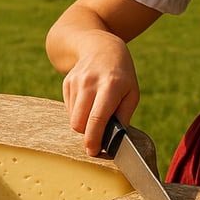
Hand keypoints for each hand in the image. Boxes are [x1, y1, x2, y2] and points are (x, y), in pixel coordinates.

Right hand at [60, 33, 140, 154]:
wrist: (101, 47)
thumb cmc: (122, 75)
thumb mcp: (132, 93)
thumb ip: (124, 116)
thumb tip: (114, 140)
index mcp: (110, 86)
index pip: (97, 118)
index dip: (94, 138)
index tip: (92, 152)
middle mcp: (89, 83)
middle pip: (79, 122)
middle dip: (87, 134)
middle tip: (97, 136)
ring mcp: (75, 82)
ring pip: (72, 118)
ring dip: (83, 123)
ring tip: (96, 112)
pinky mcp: (67, 83)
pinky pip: (69, 109)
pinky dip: (78, 112)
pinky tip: (88, 101)